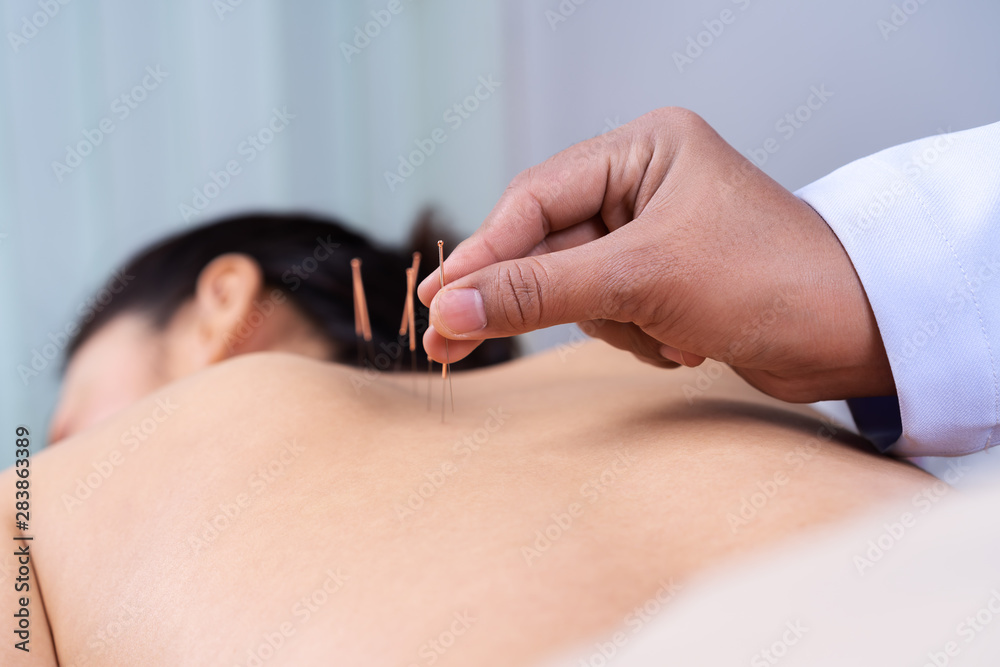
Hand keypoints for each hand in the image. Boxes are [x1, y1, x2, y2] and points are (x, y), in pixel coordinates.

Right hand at [418, 107, 893, 401]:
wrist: (856, 335)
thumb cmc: (771, 279)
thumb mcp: (641, 278)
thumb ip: (538, 291)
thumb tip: (453, 308)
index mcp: (644, 148)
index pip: (536, 198)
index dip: (482, 254)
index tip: (437, 302)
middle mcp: (645, 182)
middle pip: (548, 244)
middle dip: (537, 298)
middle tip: (452, 342)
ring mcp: (653, 233)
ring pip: (575, 286)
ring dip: (611, 325)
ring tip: (667, 334)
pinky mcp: (665, 279)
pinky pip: (609, 311)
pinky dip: (635, 337)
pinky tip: (684, 342)